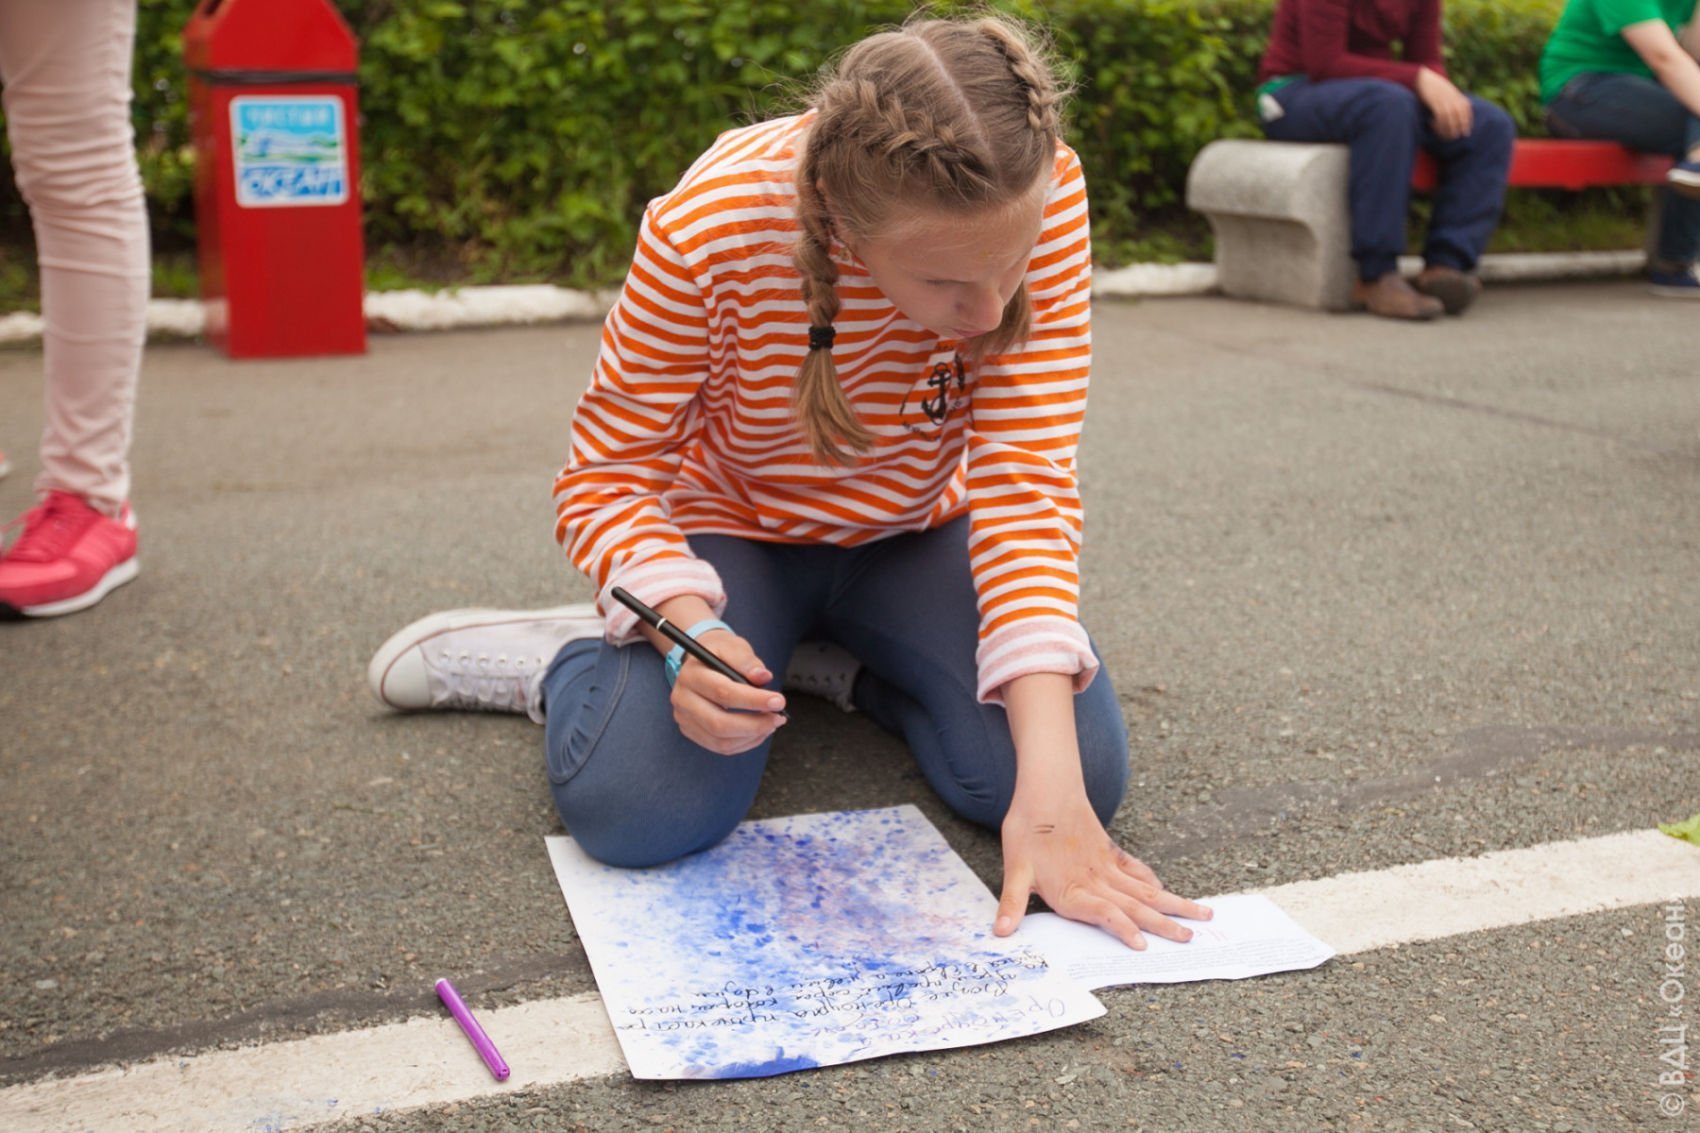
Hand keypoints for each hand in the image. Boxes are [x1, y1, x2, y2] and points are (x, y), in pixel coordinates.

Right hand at [667, 628, 786, 754]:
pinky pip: (719, 747)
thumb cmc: (718, 653)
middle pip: (719, 723)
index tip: (778, 701)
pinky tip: (758, 731)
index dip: (753, 700)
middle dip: (754, 725)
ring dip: (751, 736)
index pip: (723, 692)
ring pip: (720, 741)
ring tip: (771, 723)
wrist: (699, 661)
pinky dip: (744, 743)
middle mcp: (683, 699)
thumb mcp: (732, 646)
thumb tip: (763, 677)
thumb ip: (747, 661)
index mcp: (691, 675)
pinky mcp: (691, 731)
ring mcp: (685, 718)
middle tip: (778, 717)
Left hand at [994, 793, 1211, 948]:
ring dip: (1172, 904)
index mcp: (1074, 889)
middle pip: (1136, 906)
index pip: (1106, 914)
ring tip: (1201, 915)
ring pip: (1145, 890)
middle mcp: (1096, 880)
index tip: (1144, 946)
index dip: (1124, 930)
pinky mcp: (1110, 850)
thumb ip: (1012, 902)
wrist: (1046, 788)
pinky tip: (1164, 891)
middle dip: (1164, 924)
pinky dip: (1152, 882)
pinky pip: (1136, 870)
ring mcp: (1107, 865)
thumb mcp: (1014, 867)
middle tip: (1191, 939)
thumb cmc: (1028, 828)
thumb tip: (1000, 932)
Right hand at [1415, 67, 1472, 139]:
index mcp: (1456, 94)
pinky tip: (1433, 126)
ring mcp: (1443, 98)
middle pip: (1459, 113)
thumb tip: (1456, 111)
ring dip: (1449, 127)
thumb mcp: (1445, 90)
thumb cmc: (1432, 86)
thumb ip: (1452, 99)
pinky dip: (1438, 122)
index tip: (1466, 131)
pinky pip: (1440, 114)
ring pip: (1450, 115)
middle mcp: (1451, 96)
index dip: (1467, 120)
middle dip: (1459, 126)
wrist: (1422, 77)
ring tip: (1447, 136)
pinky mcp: (1434, 100)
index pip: (1466, 108)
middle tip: (1457, 136)